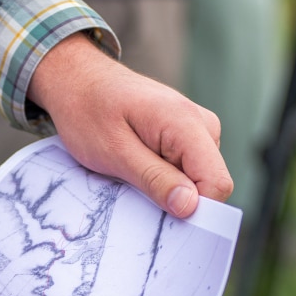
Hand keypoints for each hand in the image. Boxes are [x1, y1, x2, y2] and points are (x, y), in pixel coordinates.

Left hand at [27, 33, 232, 216]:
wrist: (78, 78)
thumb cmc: (88, 111)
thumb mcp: (115, 152)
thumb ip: (155, 179)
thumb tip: (190, 207)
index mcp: (187, 124)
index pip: (217, 183)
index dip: (195, 209)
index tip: (162, 217)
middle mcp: (201, 123)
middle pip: (209, 183)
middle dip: (176, 197)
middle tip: (134, 188)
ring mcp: (196, 128)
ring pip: (197, 179)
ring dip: (166, 186)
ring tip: (131, 170)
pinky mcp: (186, 135)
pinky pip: (186, 169)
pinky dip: (163, 176)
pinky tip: (136, 165)